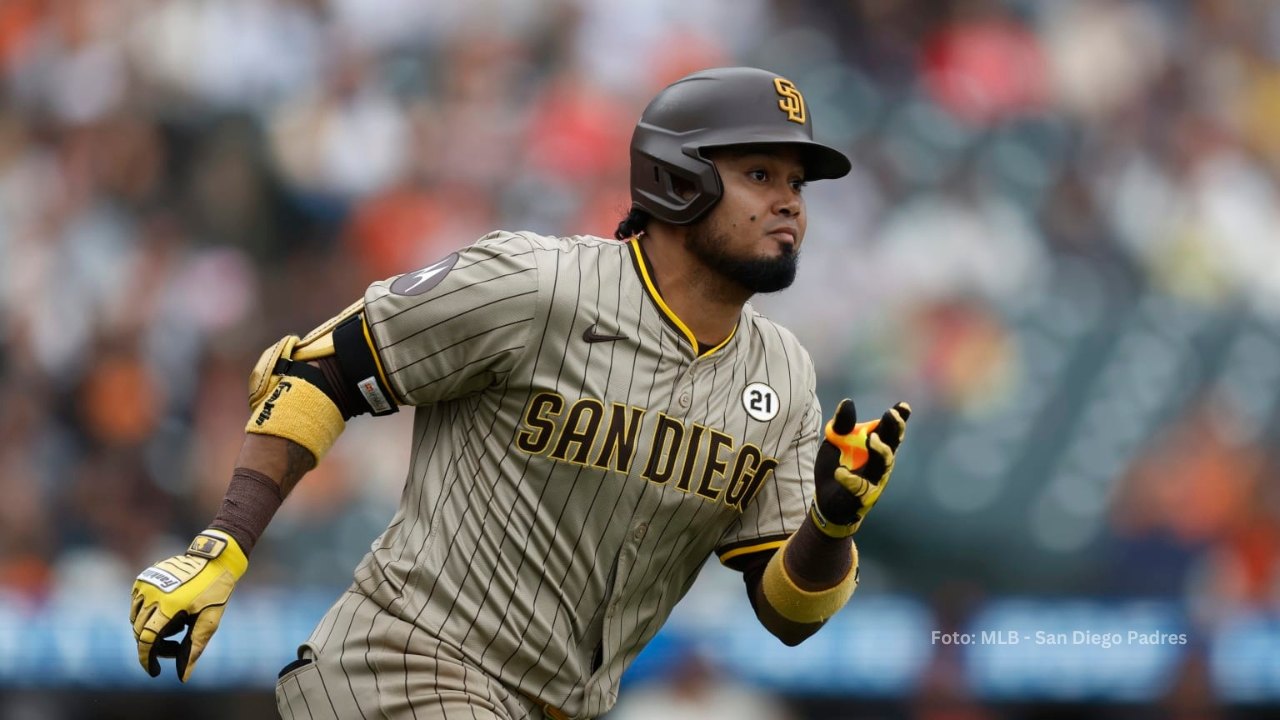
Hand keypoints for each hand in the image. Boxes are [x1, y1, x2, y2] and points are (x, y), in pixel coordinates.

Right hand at [130, 530, 246, 680]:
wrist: (214, 560)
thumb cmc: (215, 592)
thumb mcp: (210, 620)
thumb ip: (194, 648)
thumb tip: (182, 677)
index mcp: (169, 605)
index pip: (147, 640)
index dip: (147, 659)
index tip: (154, 671)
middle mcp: (152, 594)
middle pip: (140, 632)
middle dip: (155, 645)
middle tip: (177, 644)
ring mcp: (145, 584)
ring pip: (135, 620)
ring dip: (150, 630)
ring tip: (178, 625)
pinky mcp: (142, 579)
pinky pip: (136, 606)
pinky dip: (147, 616)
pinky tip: (168, 613)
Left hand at [811, 399, 910, 536]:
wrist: (826, 500)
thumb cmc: (836, 466)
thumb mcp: (835, 442)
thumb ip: (842, 424)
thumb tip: (848, 402)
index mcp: (876, 447)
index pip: (889, 430)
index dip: (898, 418)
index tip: (903, 406)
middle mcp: (881, 462)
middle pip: (892, 444)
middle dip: (894, 429)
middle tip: (891, 414)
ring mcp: (875, 480)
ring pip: (883, 465)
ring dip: (880, 451)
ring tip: (871, 438)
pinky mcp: (863, 497)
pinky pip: (861, 488)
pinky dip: (850, 480)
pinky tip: (839, 472)